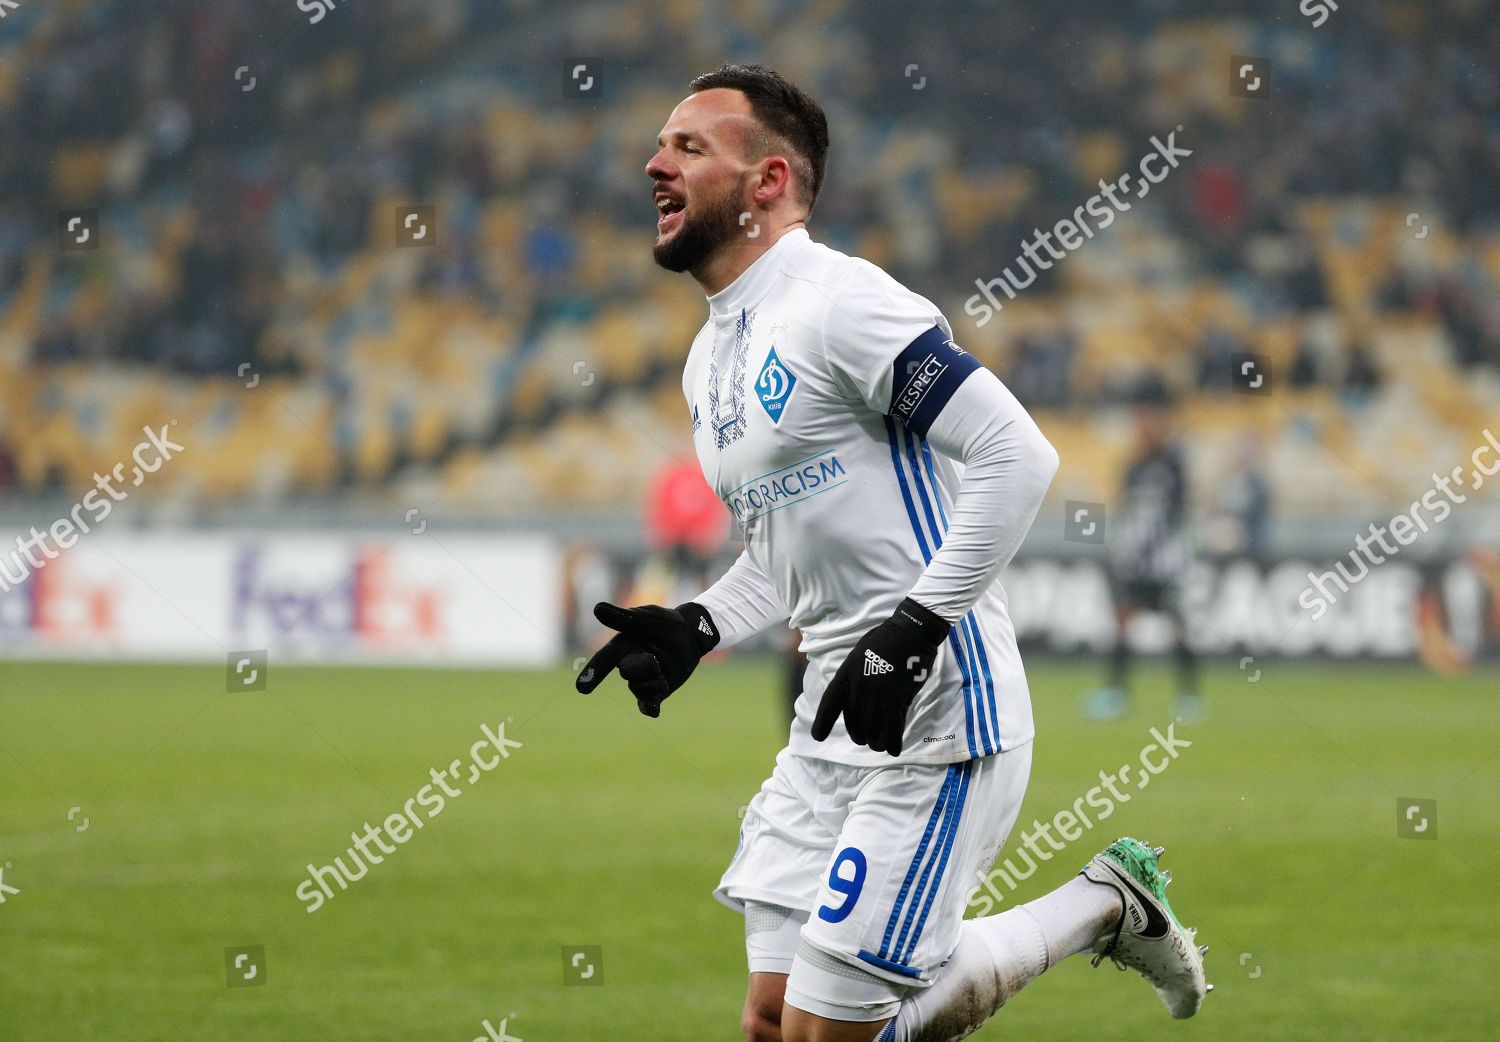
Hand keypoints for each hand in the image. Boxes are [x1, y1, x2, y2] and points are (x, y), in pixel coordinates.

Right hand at [575, 601, 719, 716]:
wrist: (689, 634)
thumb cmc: (663, 623)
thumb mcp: (645, 617)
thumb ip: (623, 617)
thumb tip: (597, 608)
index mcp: (621, 647)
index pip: (603, 660)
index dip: (593, 673)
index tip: (581, 688)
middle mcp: (628, 665)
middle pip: (627, 672)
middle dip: (641, 665)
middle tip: (655, 655)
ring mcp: (642, 680)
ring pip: (640, 689)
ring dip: (652, 681)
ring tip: (662, 668)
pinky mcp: (657, 691)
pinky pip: (649, 704)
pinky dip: (650, 708)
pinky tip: (654, 711)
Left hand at [811, 598, 948, 755]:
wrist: (911, 632)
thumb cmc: (886, 639)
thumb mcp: (859, 653)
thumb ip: (854, 674)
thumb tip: (855, 695)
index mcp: (846, 673)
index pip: (830, 702)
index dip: (822, 722)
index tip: (818, 737)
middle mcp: (858, 686)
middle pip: (853, 721)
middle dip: (858, 735)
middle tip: (863, 739)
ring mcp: (877, 694)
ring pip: (872, 729)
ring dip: (875, 741)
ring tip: (879, 744)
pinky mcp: (897, 699)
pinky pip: (893, 728)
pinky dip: (893, 742)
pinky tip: (894, 749)